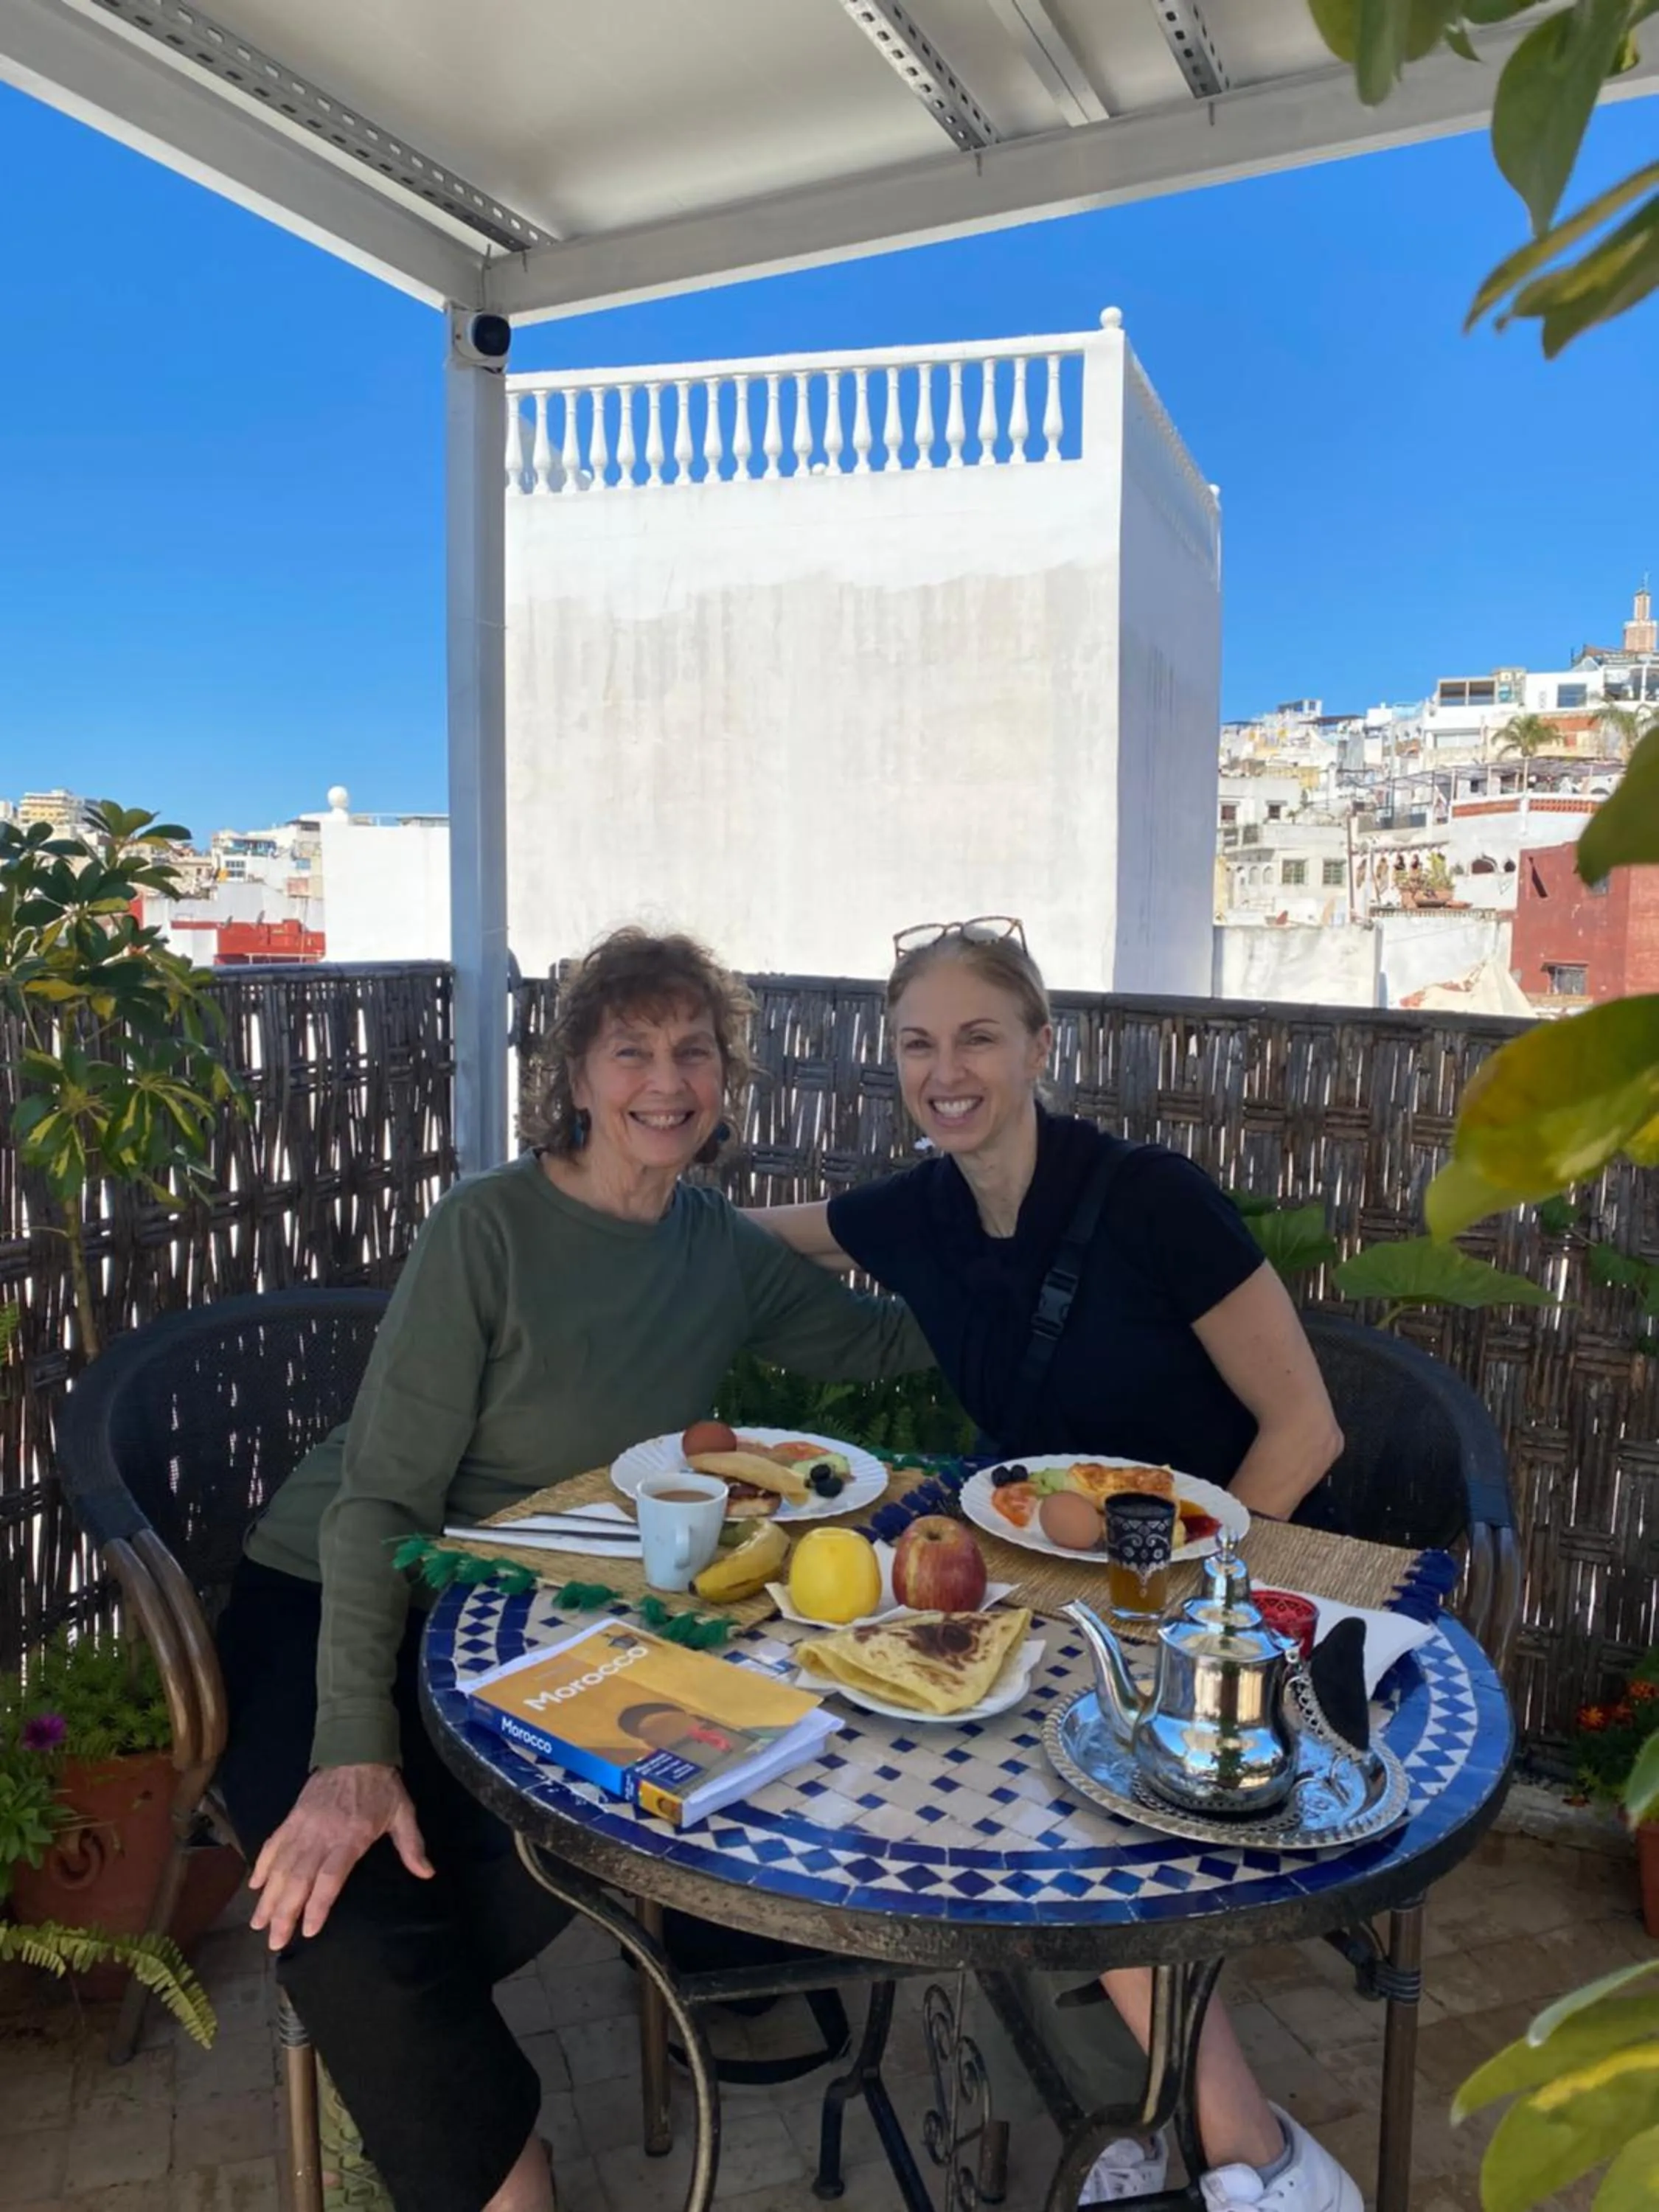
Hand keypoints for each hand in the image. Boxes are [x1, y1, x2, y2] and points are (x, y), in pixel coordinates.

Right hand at [248, 1763, 432, 1949]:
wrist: (355, 1748)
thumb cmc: (381, 1786)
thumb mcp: (403, 1813)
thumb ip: (412, 1846)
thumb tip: (427, 1874)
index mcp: (350, 1837)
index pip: (330, 1877)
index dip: (318, 1905)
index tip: (309, 1931)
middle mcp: (321, 1835)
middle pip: (299, 1879)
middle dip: (285, 1913)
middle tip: (275, 1943)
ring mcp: (302, 1826)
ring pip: (281, 1866)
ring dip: (268, 1897)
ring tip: (258, 1924)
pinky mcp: (291, 1817)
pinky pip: (273, 1844)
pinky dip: (262, 1865)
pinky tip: (255, 1886)